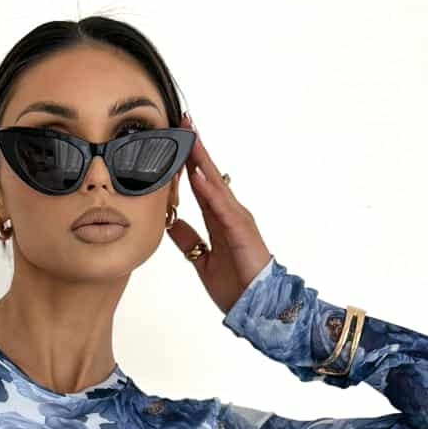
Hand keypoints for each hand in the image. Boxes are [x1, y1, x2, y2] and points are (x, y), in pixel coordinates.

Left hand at [166, 113, 273, 315]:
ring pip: (215, 184)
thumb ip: (188, 240)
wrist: (257, 307)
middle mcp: (229, 213)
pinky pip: (222, 208)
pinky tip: (198, 175)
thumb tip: (171, 223)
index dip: (188, 162)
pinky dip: (209, 191)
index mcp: (219, 220)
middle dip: (196, 149)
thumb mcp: (202, 259)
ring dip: (201, 160)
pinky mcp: (241, 231)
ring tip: (189, 135)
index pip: (201, 184)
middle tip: (183, 121)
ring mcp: (236, 219)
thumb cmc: (236, 286)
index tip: (177, 139)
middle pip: (209, 175)